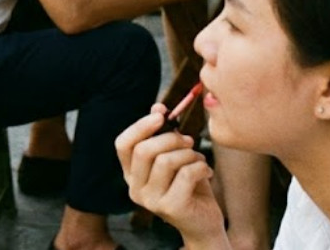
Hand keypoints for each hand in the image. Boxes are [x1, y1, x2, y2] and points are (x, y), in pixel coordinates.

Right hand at [115, 104, 225, 241]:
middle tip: (189, 140)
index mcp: (131, 174)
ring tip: (199, 160)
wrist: (204, 222)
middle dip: (171, 138)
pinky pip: (185, 175)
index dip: (140, 126)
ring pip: (166, 161)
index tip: (161, 115)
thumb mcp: (174, 156)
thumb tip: (157, 106)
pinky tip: (207, 172)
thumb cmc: (189, 185)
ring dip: (189, 154)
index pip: (123, 144)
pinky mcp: (170, 208)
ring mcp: (150, 200)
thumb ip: (163, 134)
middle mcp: (135, 188)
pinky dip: (201, 167)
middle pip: (144, 150)